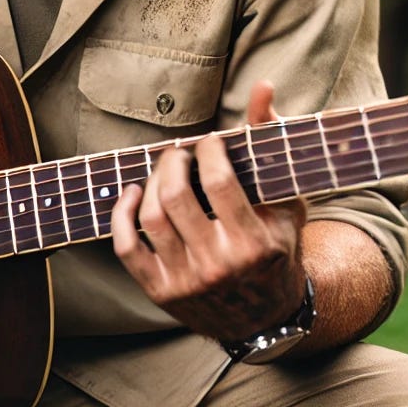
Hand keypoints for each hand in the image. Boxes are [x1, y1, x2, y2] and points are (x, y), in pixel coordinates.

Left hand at [110, 79, 306, 341]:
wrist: (268, 319)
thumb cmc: (278, 249)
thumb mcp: (286, 201)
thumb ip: (272, 142)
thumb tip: (263, 87)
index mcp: (254, 243)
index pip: (219, 181)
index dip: (208, 150)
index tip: (210, 142)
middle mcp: (218, 265)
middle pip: (175, 196)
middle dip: (172, 160)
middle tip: (179, 152)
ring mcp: (186, 281)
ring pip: (150, 217)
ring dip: (150, 182)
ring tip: (163, 171)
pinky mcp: (160, 292)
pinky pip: (125, 247)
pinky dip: (121, 214)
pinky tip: (132, 194)